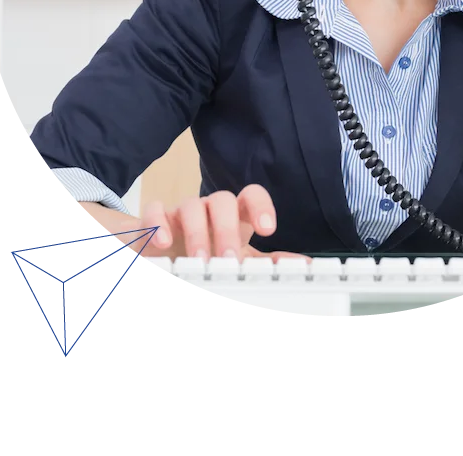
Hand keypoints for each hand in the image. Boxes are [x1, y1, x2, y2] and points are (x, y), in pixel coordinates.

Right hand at [139, 185, 309, 261]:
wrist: (168, 256)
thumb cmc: (211, 253)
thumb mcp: (241, 260)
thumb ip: (269, 262)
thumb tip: (306, 266)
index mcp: (235, 215)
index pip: (251, 195)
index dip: (261, 206)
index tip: (269, 230)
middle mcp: (210, 208)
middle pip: (222, 200)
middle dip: (227, 229)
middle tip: (228, 258)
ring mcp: (182, 211)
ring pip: (191, 205)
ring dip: (196, 233)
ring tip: (198, 261)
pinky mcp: (157, 219)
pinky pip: (156, 210)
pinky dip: (160, 224)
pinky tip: (165, 243)